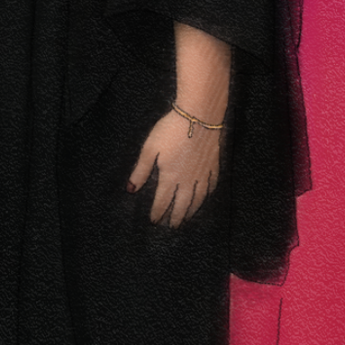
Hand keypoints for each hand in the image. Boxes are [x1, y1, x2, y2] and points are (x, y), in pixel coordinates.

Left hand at [129, 109, 223, 227]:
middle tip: (172, 227)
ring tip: (187, 218)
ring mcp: (202, 175)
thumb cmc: (170, 130)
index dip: (157, 212)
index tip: (154, 221)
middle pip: (182, 205)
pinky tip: (205, 198)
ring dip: (191, 211)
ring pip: (198, 199)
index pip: (162, 201)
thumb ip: (141, 171)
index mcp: (170, 177)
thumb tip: (131, 189)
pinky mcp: (213, 166)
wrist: (199, 116)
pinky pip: (211, 186)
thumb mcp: (150, 149)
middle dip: (175, 217)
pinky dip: (207, 196)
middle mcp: (187, 181)